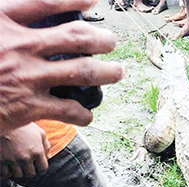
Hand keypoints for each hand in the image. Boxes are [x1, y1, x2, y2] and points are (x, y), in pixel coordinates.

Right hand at [0, 0, 124, 134]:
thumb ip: (10, 17)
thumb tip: (31, 12)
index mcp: (2, 21)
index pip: (46, 2)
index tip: (93, 1)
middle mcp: (19, 46)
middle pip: (76, 36)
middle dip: (102, 38)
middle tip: (111, 42)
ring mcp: (27, 77)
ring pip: (83, 71)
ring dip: (107, 72)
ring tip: (117, 72)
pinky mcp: (28, 107)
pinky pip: (69, 110)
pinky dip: (84, 113)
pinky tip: (87, 114)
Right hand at [0, 123, 50, 178]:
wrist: (4, 120)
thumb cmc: (22, 125)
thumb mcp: (39, 132)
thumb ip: (45, 145)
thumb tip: (48, 157)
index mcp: (37, 151)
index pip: (43, 169)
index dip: (41, 169)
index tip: (38, 167)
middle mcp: (25, 157)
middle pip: (31, 174)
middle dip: (30, 171)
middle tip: (27, 166)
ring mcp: (12, 159)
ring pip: (18, 175)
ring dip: (19, 172)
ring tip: (18, 166)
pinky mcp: (1, 160)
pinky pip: (5, 174)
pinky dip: (7, 172)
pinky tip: (8, 166)